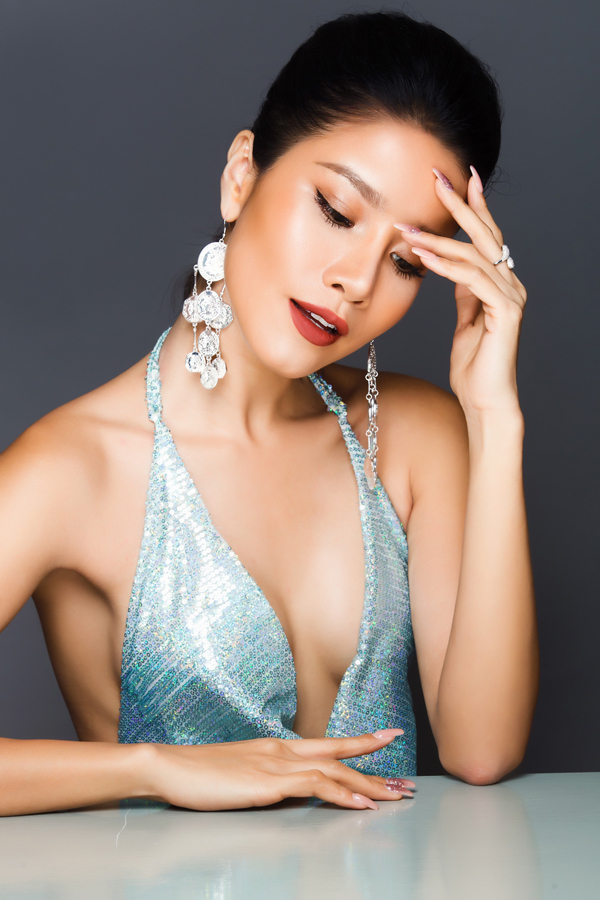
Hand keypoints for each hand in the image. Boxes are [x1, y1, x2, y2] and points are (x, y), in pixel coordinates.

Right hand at [142, 731, 414, 810]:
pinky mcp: (268, 783)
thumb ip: (266, 778)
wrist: (169, 766)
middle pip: (339, 756)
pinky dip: (342, 796)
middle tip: (407, 784)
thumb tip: (287, 790)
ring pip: (335, 772)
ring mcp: (276, 765)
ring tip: (397, 798)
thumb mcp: (239, 773)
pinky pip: (315, 787)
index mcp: (276, 747)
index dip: (361, 741)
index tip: (389, 737)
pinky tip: (361, 806)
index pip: (328, 743)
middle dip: (376, 769)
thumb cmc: (198, 773)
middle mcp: (282, 751)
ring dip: (369, 786)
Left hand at [397, 167, 526, 420]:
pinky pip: (472, 280)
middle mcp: (510, 284)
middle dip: (461, 204)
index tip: (455, 180)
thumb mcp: (465, 320)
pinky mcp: (504, 312)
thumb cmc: (474, 366)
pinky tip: (423, 256)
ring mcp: (510, 297)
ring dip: (438, 239)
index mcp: (500, 283)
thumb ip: (464, 293)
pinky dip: (446, 265)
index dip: (471, 208)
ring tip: (408, 229)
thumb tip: (452, 268)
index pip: (485, 237)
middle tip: (438, 177)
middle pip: (485, 235)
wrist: (485, 399)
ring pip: (473, 256)